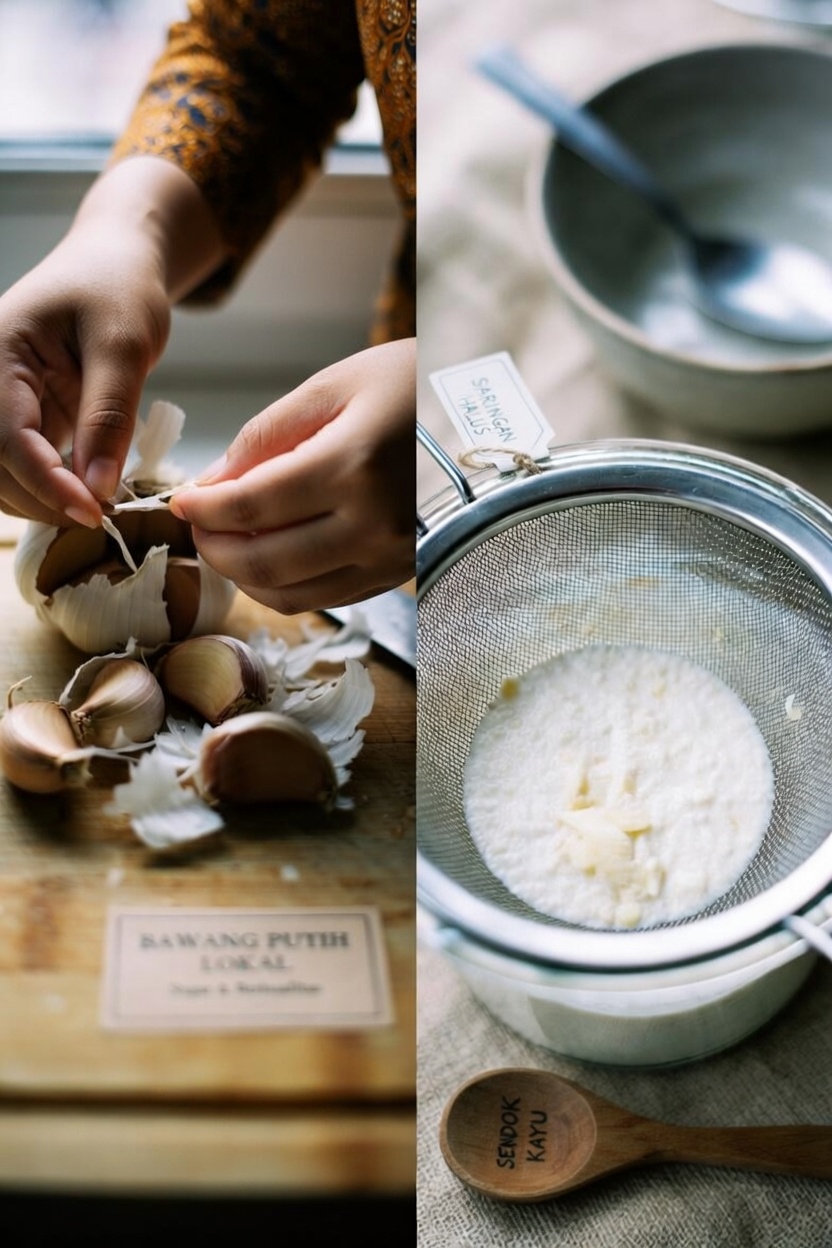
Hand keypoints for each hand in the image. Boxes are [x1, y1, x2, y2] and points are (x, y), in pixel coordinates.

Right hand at [0, 158, 223, 527]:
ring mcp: (4, 401)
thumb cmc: (119, 285)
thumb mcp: (123, 343)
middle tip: (101, 519)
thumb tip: (97, 488)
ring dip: (44, 501)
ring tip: (100, 509)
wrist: (117, 261)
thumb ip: (108, 414)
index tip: (93, 512)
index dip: (46, 482)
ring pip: (4, 474)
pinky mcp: (25, 416)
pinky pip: (27, 465)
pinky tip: (91, 495)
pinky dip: (54, 488)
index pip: (5, 437)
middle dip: (42, 500)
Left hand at [169, 338, 415, 613]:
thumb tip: (212, 484)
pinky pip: (323, 598)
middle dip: (214, 548)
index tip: (182, 499)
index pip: (252, 506)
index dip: (204, 509)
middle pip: (265, 562)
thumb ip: (265, 436)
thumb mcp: (333, 387)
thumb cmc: (410, 387)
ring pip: (290, 594)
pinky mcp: (395, 574)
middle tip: (197, 523)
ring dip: (243, 575)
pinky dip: (282, 586)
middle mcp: (372, 524)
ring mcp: (387, 557)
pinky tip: (267, 555)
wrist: (485, 417)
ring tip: (226, 541)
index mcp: (352, 466)